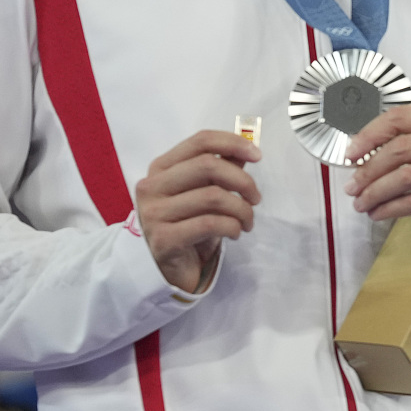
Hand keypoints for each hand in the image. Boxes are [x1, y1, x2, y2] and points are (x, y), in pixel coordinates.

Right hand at [135, 132, 261, 293]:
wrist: (170, 268)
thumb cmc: (189, 223)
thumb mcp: (204, 192)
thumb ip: (221, 168)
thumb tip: (248, 147)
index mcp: (161, 167)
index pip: (200, 141)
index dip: (233, 143)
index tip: (258, 156)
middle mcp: (151, 186)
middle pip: (208, 166)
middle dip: (243, 181)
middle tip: (256, 198)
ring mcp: (153, 213)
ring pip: (213, 196)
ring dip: (242, 210)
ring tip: (247, 221)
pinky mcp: (163, 239)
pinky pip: (210, 224)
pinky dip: (232, 227)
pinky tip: (235, 233)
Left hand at [344, 105, 410, 256]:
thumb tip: (363, 152)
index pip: (402, 118)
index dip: (370, 134)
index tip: (351, 153)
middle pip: (401, 150)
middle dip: (368, 170)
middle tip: (352, 186)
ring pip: (406, 177)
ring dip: (375, 192)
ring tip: (361, 203)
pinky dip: (390, 209)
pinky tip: (379, 213)